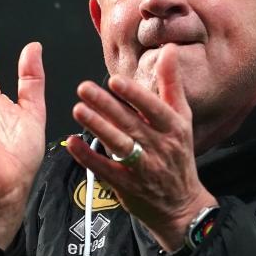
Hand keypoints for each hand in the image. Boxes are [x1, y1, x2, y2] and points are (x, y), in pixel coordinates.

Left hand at [67, 45, 216, 251]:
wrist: (181, 205)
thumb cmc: (179, 155)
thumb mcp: (182, 119)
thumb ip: (172, 84)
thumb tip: (170, 50)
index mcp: (175, 128)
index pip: (154, 109)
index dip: (135, 95)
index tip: (115, 81)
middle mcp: (160, 147)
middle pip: (131, 124)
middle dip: (106, 106)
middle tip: (84, 88)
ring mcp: (143, 169)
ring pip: (119, 145)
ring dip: (97, 127)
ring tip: (77, 110)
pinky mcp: (127, 186)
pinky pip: (105, 169)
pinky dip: (88, 156)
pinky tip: (73, 142)